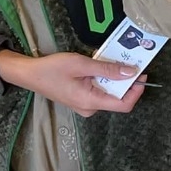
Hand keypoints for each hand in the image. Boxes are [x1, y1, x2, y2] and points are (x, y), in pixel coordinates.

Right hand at [0, 50, 146, 117]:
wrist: (28, 74)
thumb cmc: (51, 69)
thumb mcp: (81, 64)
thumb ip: (107, 69)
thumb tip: (132, 72)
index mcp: (91, 102)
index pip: (124, 104)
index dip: (137, 90)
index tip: (141, 74)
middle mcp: (90, 108)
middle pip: (117, 98)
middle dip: (125, 81)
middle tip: (126, 62)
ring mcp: (84, 106)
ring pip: (108, 94)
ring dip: (112, 79)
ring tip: (109, 63)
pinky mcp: (80, 101)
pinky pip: (99, 93)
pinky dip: (103, 81)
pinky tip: (97, 69)